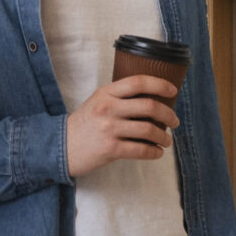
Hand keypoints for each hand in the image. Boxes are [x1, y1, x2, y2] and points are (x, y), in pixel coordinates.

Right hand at [65, 76, 180, 176]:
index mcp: (106, 93)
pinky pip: (141, 150)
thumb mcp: (98, 101)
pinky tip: (157, 152)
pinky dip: (154, 152)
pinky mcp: (110, 149)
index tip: (173, 91)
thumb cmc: (84, 124)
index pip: (138, 82)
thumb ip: (120, 97)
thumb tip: (153, 100)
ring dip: (163, 136)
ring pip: (148, 129)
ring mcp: (109, 129)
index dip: (160, 85)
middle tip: (174, 121)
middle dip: (168, 114)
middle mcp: (108, 108)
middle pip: (149, 106)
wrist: (61, 145)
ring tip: (166, 140)